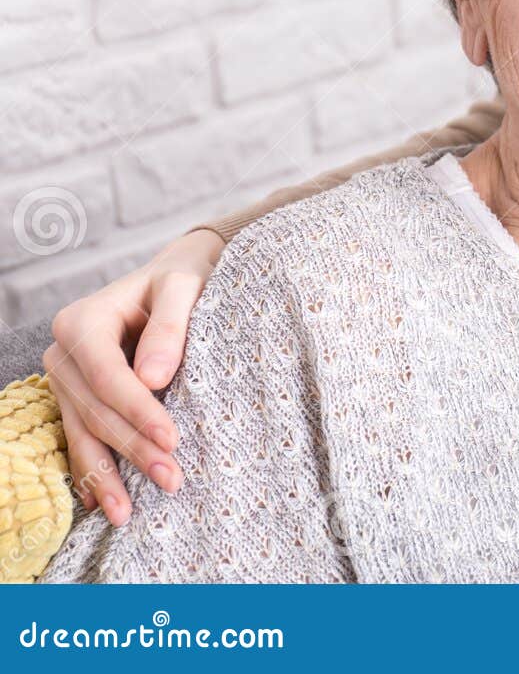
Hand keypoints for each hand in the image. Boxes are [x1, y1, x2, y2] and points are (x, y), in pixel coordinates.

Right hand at [41, 228, 223, 524]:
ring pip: (84, 432)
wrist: (174, 276)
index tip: (172, 440)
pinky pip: (80, 437)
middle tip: (172, 480)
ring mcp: (66, 378)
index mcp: (83, 321)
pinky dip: (93, 469)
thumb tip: (154, 378)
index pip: (108, 377)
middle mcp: (64, 352)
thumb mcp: (184, 286)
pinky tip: (103, 502)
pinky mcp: (76, 397)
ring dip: (109, 473)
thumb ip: (172, 325)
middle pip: (96, 411)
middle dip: (133, 449)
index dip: (138, 411)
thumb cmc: (183, 278)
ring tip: (129, 514)